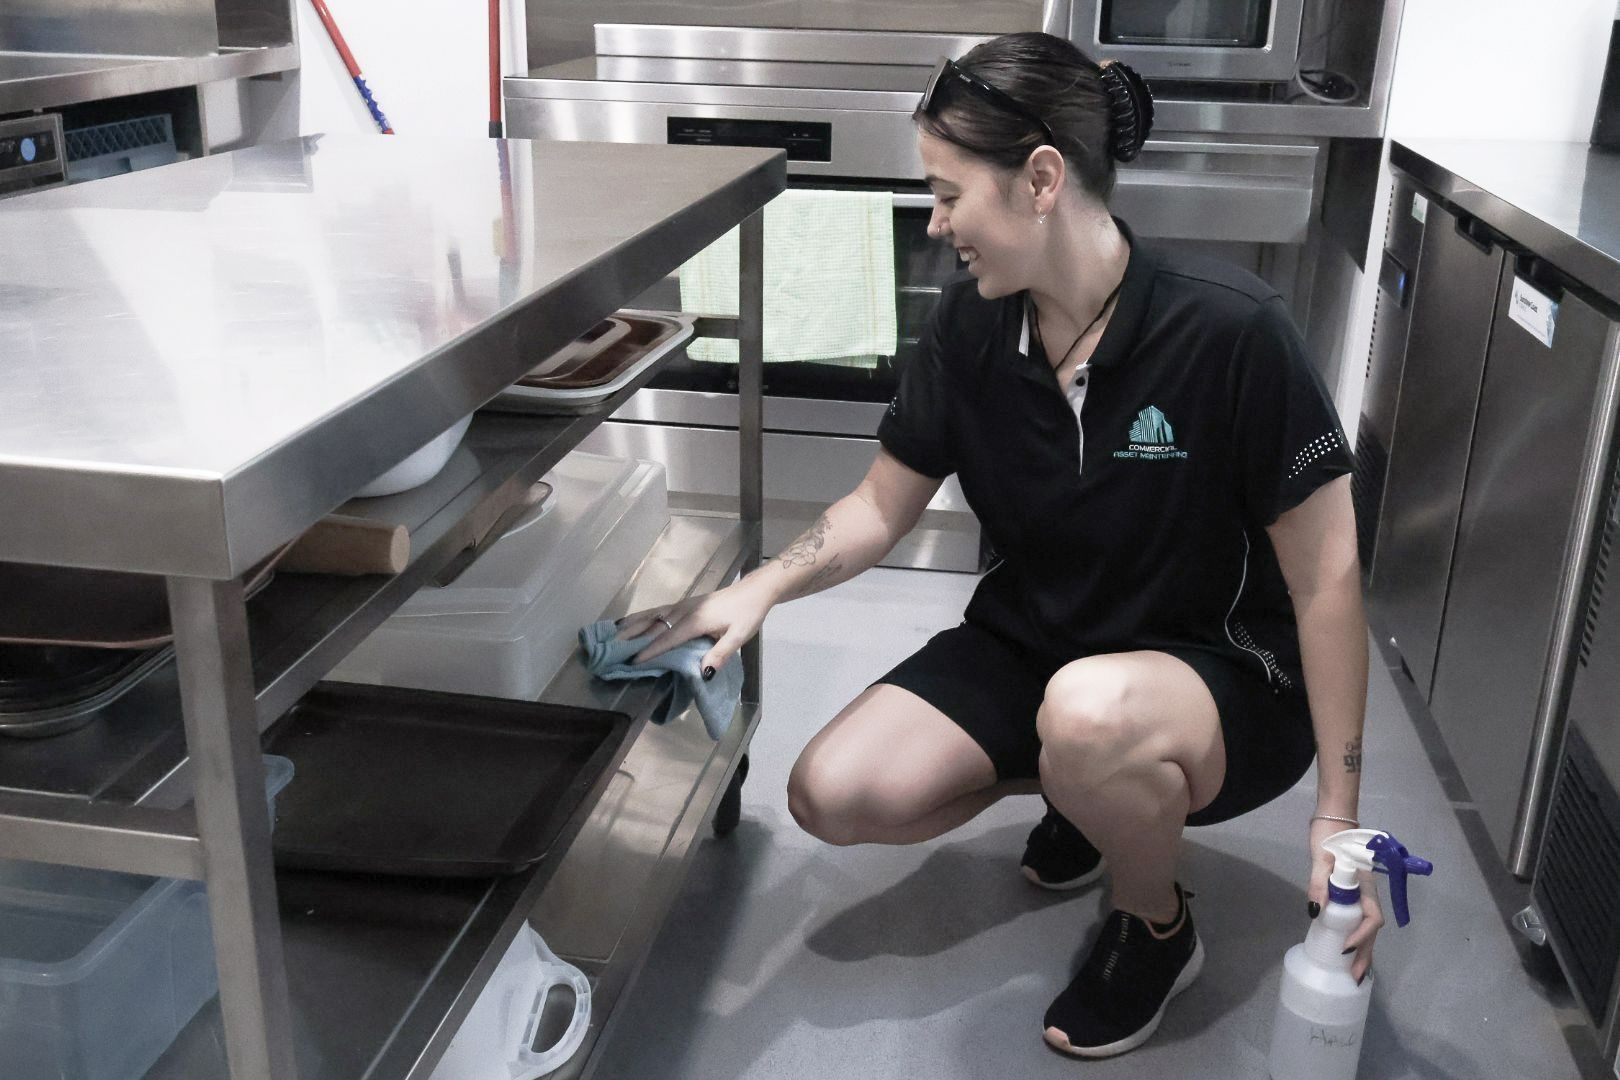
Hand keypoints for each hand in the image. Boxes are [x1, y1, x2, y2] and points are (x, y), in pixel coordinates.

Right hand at [617, 579, 773, 671]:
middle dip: (631, 636)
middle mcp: (683, 610)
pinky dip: (640, 617)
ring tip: (611, 635)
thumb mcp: (740, 635)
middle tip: (609, 649)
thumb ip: (721, 653)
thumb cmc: (747, 614)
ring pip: (651, 614)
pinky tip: (630, 623)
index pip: (668, 638)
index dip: (650, 650)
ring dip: (631, 625)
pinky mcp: (683, 604)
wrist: (754, 591)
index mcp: (696, 620)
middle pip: (652, 623)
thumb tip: (702, 672)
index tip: (632, 662)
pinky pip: (657, 611)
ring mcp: (682, 605)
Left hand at [1306, 816, 1383, 983]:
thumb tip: (1314, 912)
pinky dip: (1357, 937)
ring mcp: (1362, 895)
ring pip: (1367, 927)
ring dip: (1363, 949)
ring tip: (1355, 972)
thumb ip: (1319, 883)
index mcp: (1365, 886)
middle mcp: (1368, 893)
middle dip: (1366, 954)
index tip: (1345, 948)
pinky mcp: (1353, 894)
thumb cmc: (1330, 838)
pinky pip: (1359, 919)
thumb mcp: (1320, 859)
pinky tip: (1348, 950)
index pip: (1371, 919)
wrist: (1334, 821)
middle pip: (1371, 929)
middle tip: (1356, 978)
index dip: (1361, 936)